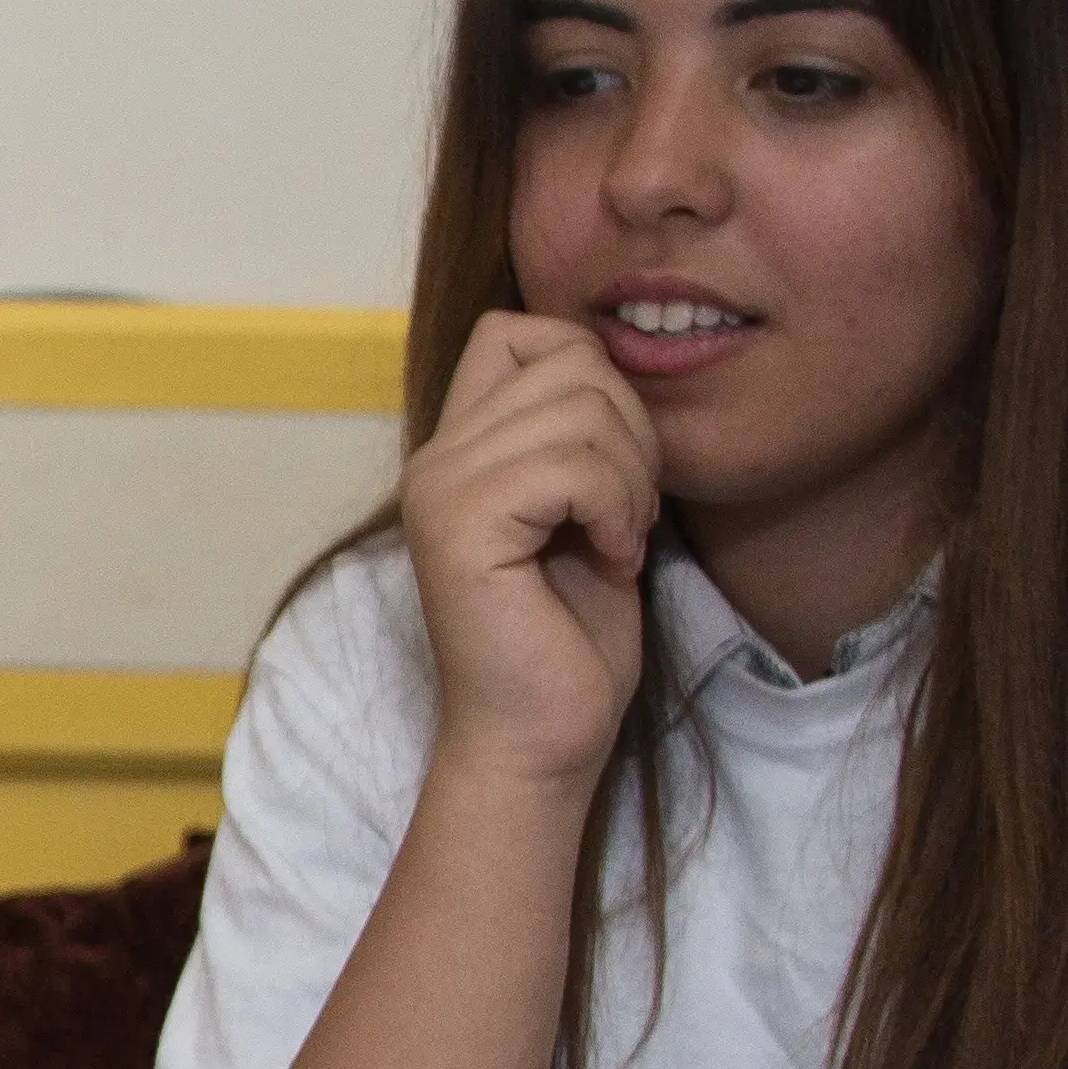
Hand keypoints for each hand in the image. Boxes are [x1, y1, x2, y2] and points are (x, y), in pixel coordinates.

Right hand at [396, 312, 659, 789]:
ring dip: (630, 477)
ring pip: (582, 406)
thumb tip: (619, 361)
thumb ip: (581, 433)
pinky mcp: (461, 528)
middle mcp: (435, 459)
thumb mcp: (587, 509)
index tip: (609, 466)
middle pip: (570, 360)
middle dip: (632, 433)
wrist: (542, 739)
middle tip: (626, 519)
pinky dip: (615, 509)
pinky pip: (573, 465)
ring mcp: (440, 490)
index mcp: (458, 449)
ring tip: (618, 541)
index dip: (589, 373)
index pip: (519, 330)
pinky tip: (610, 560)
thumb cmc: (572, 640)